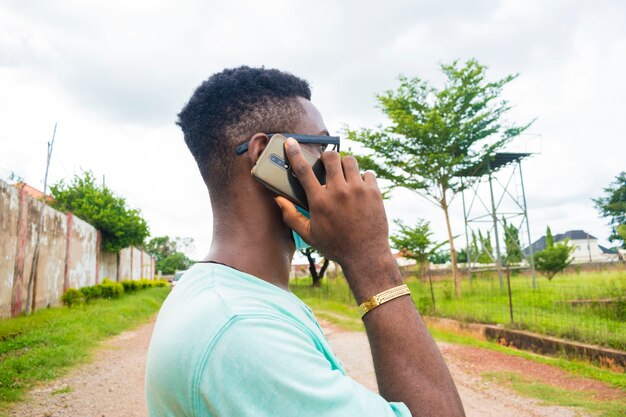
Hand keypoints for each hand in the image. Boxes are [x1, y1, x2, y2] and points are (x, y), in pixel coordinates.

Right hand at [275, 138, 399, 298]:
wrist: (365, 256)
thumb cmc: (335, 245)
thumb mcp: (309, 234)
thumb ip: (291, 215)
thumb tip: (278, 200)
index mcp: (320, 202)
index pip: (303, 171)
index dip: (295, 153)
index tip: (291, 142)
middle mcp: (339, 192)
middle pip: (331, 157)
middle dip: (328, 157)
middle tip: (328, 165)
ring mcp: (358, 191)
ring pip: (350, 161)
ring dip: (345, 165)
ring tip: (345, 177)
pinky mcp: (374, 193)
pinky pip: (368, 173)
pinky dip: (363, 178)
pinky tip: (360, 189)